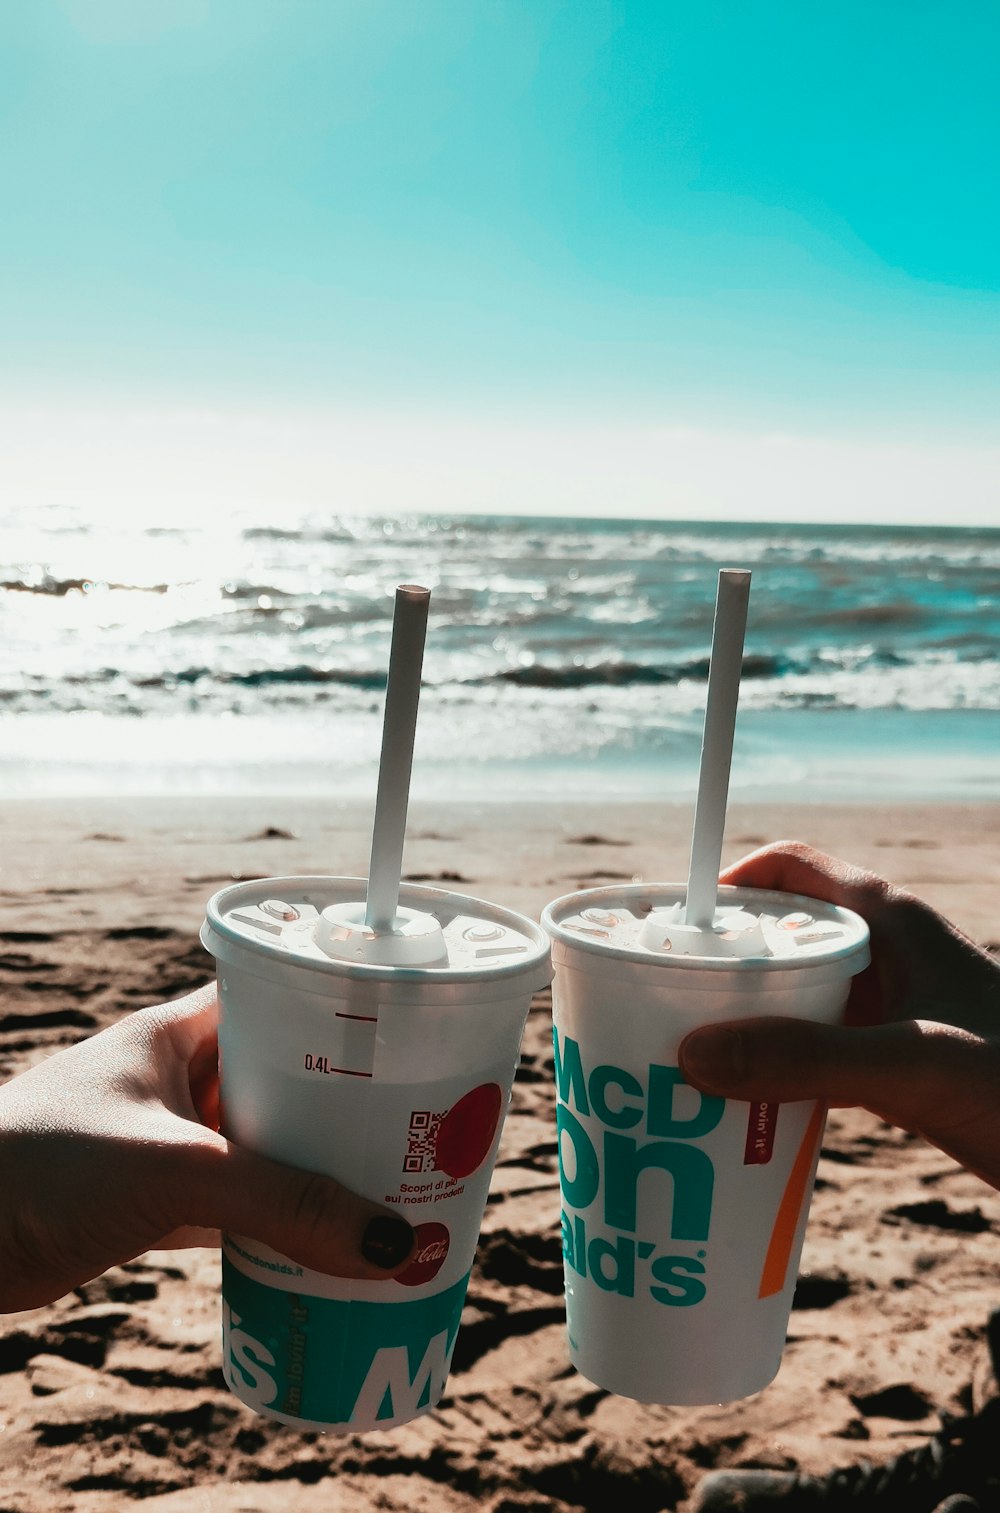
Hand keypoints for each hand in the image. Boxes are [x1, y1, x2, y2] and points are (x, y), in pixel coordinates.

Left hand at [0, 985, 414, 1311]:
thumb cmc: (38, 1166)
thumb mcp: (176, 1171)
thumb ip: (282, 1202)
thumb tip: (391, 1241)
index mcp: (180, 1031)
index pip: (283, 999)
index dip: (345, 1015)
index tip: (411, 1045)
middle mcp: (176, 1077)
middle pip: (284, 1079)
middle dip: (345, 1108)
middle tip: (419, 1132)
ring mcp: (162, 1140)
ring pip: (262, 1146)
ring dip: (313, 1171)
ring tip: (387, 1190)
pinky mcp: (147, 1201)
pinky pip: (234, 1205)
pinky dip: (274, 1223)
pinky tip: (321, 1247)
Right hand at [678, 842, 999, 1189]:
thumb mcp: (913, 1065)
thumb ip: (806, 1059)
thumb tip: (693, 1055)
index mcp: (891, 920)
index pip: (790, 866)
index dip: (727, 883)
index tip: (671, 926)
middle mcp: (889, 952)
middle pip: (783, 928)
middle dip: (722, 957)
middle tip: (663, 999)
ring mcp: (896, 1004)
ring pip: (797, 988)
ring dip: (746, 1013)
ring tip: (689, 1052)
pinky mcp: (902, 1054)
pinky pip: (818, 1039)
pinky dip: (777, 1057)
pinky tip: (748, 1100)